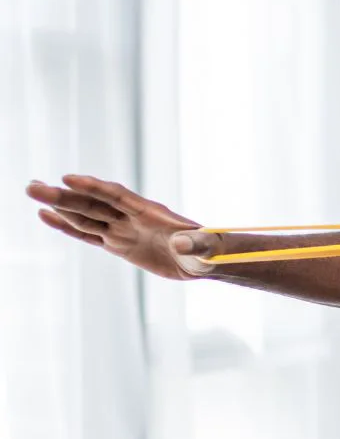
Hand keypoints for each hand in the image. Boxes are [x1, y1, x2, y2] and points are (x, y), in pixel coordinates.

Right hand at [26, 175, 218, 279]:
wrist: (205, 260)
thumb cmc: (209, 251)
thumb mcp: (205, 248)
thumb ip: (195, 243)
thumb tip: (180, 243)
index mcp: (151, 213)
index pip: (117, 196)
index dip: (94, 187)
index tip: (69, 179)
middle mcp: (132, 217)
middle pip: (93, 204)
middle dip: (64, 196)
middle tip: (32, 186)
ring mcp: (123, 230)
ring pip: (86, 216)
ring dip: (60, 206)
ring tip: (32, 192)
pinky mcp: (119, 245)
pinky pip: (89, 235)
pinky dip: (68, 227)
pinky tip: (46, 217)